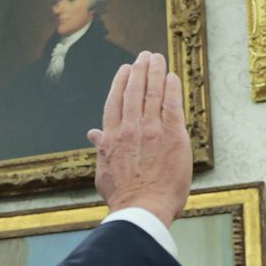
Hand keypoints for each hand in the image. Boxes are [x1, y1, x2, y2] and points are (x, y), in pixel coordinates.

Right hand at [89, 52, 190, 225]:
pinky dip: (171, 87)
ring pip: (152, 92)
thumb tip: (93, 133)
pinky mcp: (172, 135)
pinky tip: (172, 76)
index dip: (120, 82)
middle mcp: (129, 129)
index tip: (124, 69)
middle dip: (139, 69)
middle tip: (143, 56)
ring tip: (156, 58)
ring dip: (154, 71)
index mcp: (112, 137)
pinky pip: (172, 104)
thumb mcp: (104, 172)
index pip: (115, 101)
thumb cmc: (123, 197)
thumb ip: (101, 149)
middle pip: (133, 91)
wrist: (142, 209)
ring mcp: (151, 130)